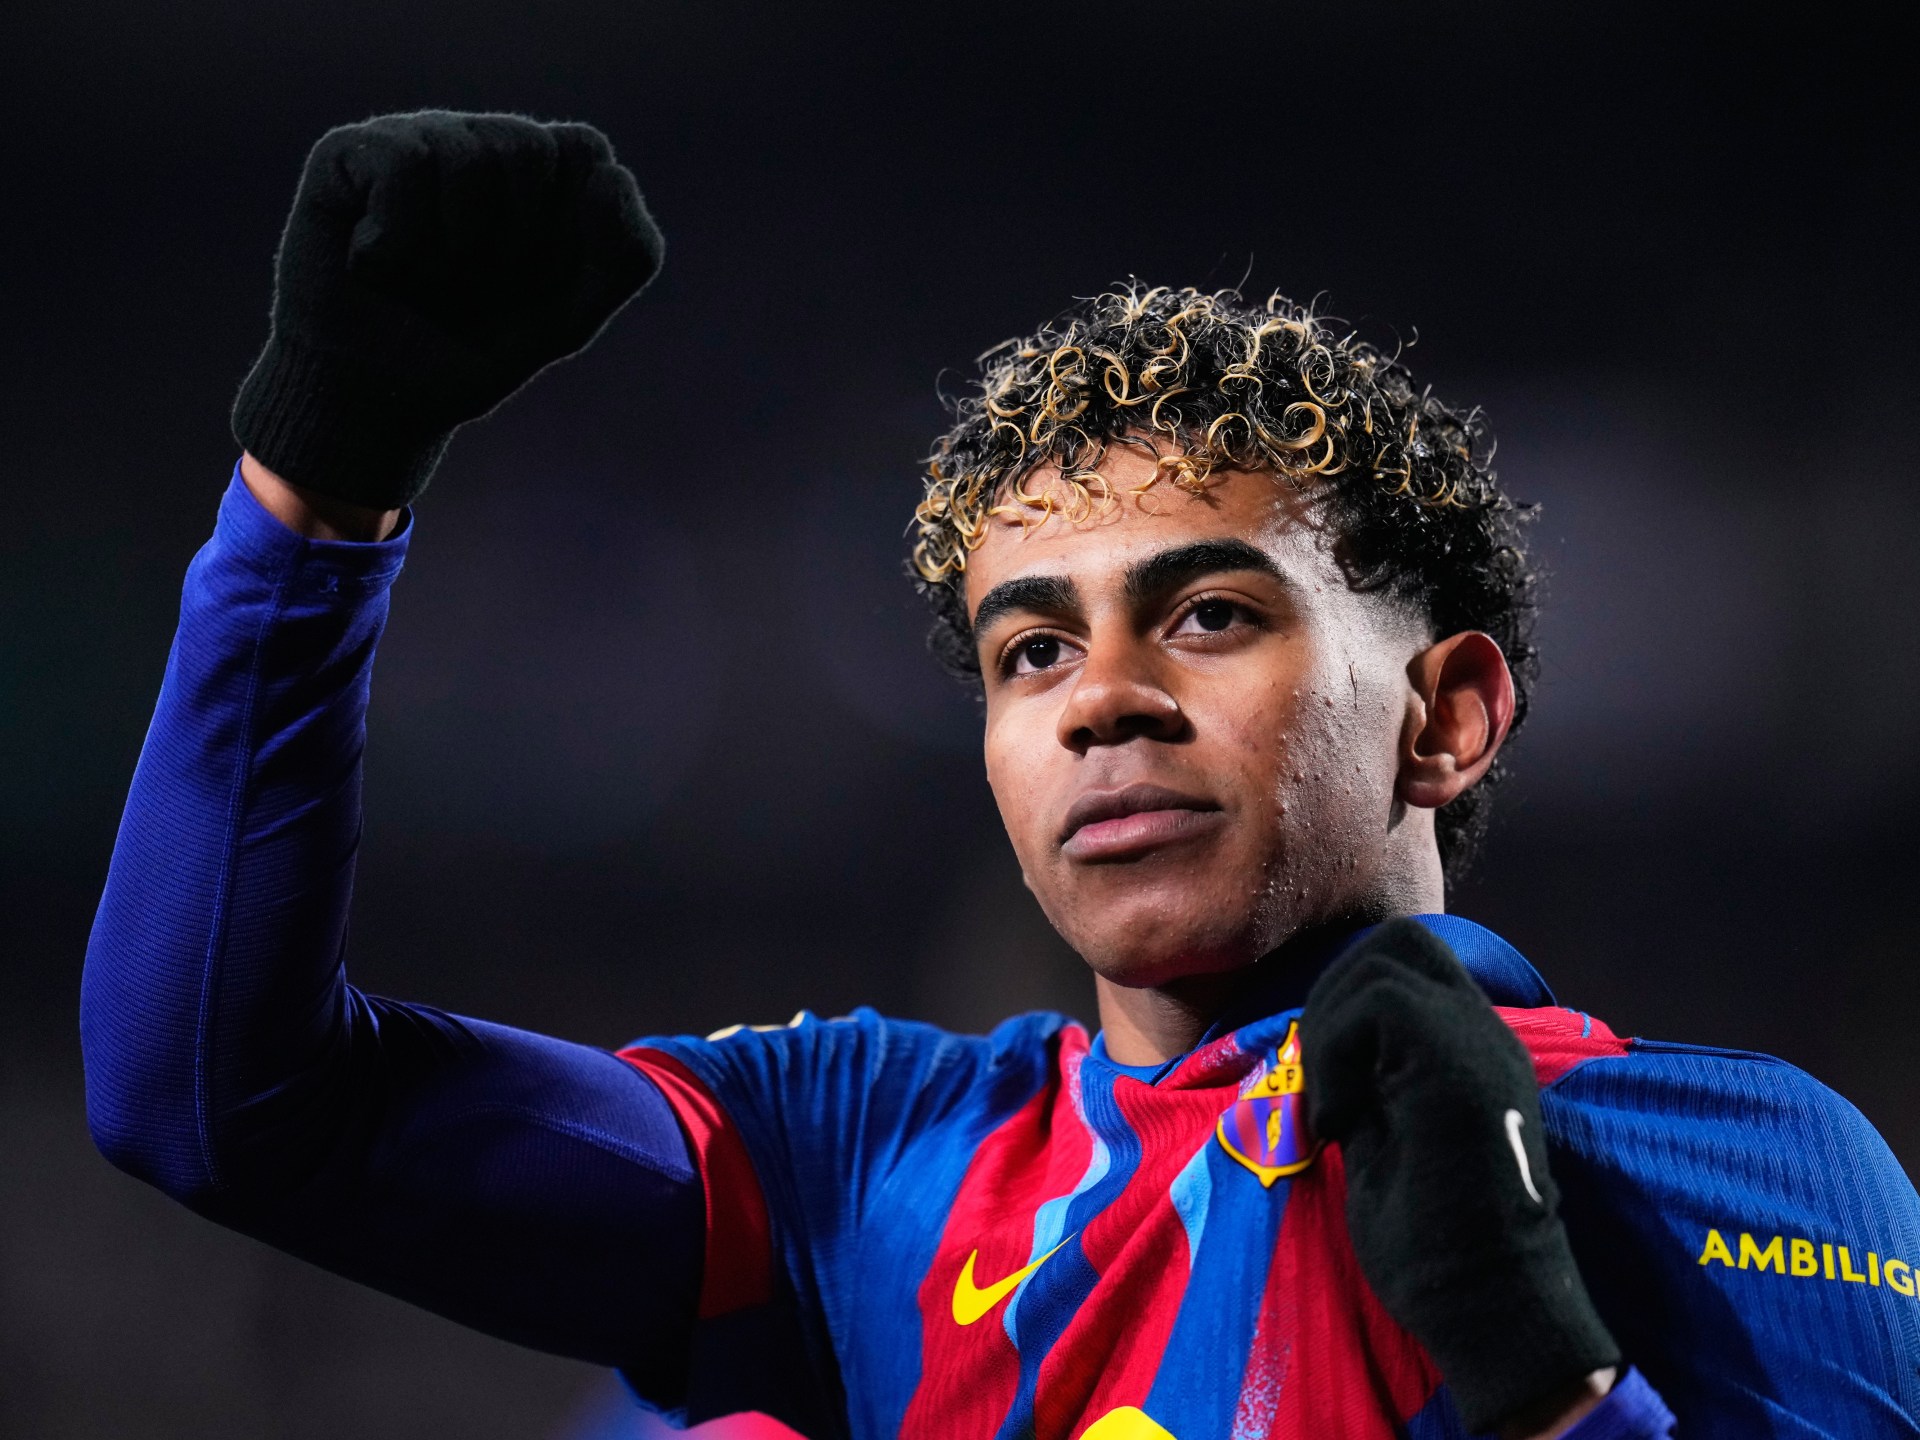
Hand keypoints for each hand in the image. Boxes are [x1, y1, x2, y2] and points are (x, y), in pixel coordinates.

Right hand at [232, 110, 663, 508]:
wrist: (381, 400)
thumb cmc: (473, 349)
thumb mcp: (572, 316)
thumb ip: (627, 255)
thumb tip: (612, 171)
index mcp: (536, 174)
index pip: (585, 149)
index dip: (570, 224)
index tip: (536, 276)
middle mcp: (475, 141)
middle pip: (528, 146)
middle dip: (513, 239)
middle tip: (474, 279)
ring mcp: (411, 139)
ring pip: (468, 157)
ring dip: (454, 248)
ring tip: (424, 275)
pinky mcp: (348, 153)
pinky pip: (403, 163)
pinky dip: (399, 236)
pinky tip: (373, 263)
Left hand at [1301, 919, 1619, 1436]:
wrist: (1486, 1308)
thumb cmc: (1432, 1247)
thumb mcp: (1382, 1141)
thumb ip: (1367, 1082)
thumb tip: (1318, 1046)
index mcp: (1470, 1049)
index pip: (1407, 964)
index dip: (1347, 1000)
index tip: (1328, 1085)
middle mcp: (1484, 1034)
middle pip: (1398, 943)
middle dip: (1335, 995)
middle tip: (1323, 1084)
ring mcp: (1481, 1044)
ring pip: (1383, 962)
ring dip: (1332, 1030)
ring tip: (1334, 1111)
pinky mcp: (1464, 1067)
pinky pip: (1382, 1002)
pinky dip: (1338, 1053)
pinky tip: (1340, 1123)